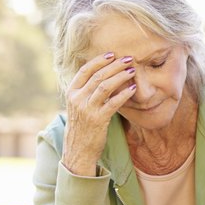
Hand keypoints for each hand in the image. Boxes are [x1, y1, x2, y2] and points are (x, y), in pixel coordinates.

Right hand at [62, 52, 136, 175]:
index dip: (98, 60)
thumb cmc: (82, 126)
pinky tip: (133, 89)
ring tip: (133, 70)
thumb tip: (103, 75)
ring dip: (120, 76)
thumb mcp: (79, 106)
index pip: (84, 70)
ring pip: (105, 86)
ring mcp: (87, 109)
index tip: (112, 54)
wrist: (78, 150)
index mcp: (71, 93)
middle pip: (97, 75)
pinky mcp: (97, 120)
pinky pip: (113, 103)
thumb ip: (86, 91)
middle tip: (128, 59)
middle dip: (114, 65)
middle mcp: (77, 99)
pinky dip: (124, 94)